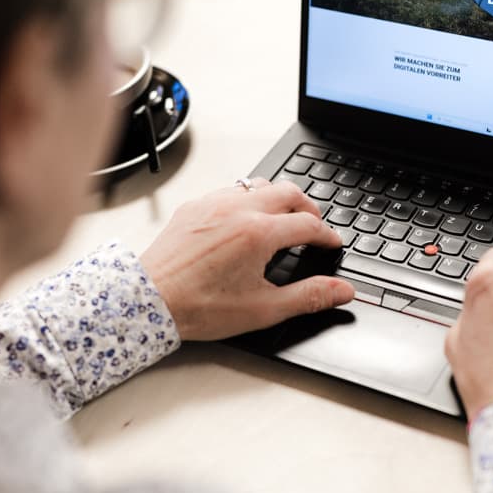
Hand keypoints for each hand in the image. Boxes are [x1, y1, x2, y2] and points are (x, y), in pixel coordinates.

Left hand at [141, 178, 354, 341]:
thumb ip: (308, 297)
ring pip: (259, 184)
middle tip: (314, 225)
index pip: (308, 224)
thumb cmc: (199, 306)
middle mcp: (237, 210)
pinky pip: (230, 190)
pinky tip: (246, 218)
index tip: (331, 243)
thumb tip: (341, 291)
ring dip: (279, 197)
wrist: (150, 300)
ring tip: (284, 217)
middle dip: (308, 208)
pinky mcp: (195, 206)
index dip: (326, 235)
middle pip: (289, 192)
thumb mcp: (263, 309)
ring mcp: (213, 203)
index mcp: (258, 233)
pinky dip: (248, 198)